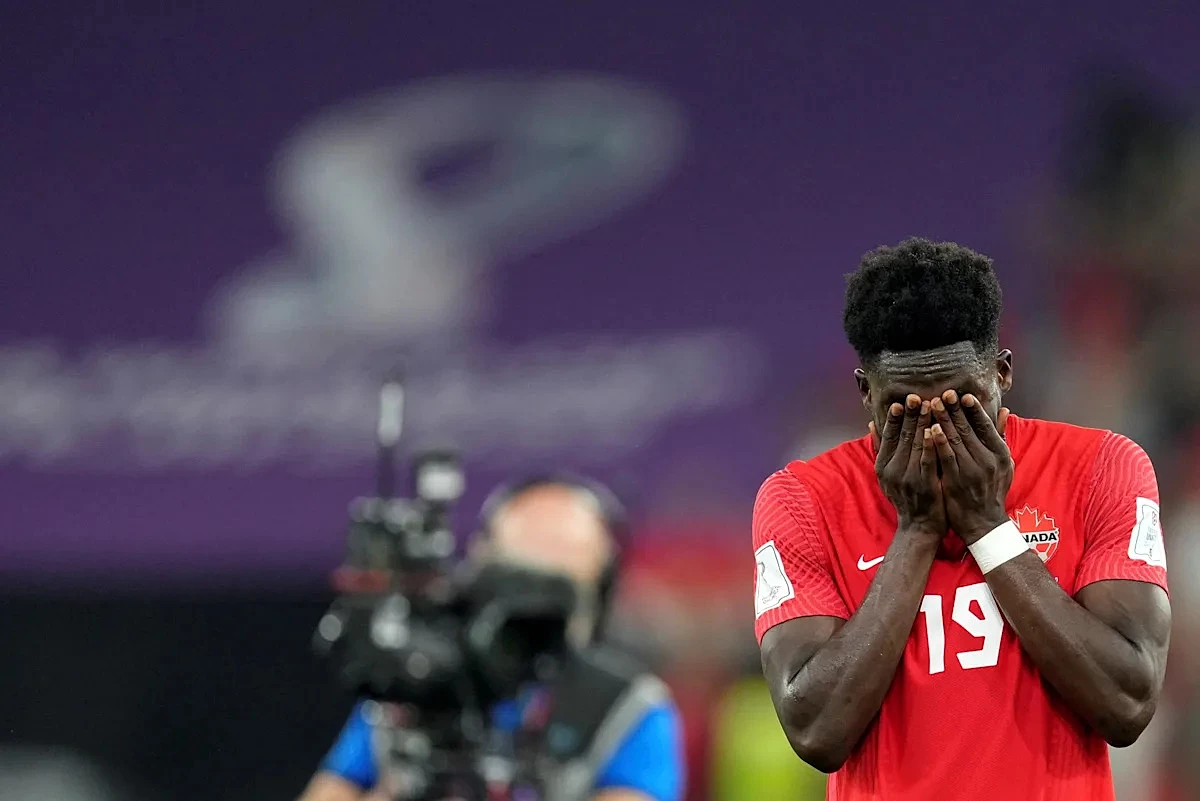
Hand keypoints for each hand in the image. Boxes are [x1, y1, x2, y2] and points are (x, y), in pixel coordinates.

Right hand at [871, 394, 945, 537]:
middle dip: (910, 414)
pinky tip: (934, 430)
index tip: (900, 401)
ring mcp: (907, 477)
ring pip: (914, 444)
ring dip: (922, 423)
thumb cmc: (907, 498)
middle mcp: (892, 469)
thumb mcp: (887, 474)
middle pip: (901, 436)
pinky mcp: (923, 484)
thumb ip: (881, 449)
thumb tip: (872, 424)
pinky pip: (926, 460)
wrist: (919, 527)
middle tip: (916, 396)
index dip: (894, 418)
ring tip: (929, 405)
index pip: (888, 436)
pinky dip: (929, 444)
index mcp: (883, 465)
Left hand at [928, 390, 1012, 543]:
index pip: (985, 425)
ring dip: (942, 420)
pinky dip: (938, 442)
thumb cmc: (992, 489)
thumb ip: (1000, 436)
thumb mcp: (1003, 463)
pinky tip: (929, 429)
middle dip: (954, 409)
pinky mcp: (956, 480)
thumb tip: (1005, 410)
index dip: (973, 409)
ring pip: (955, 440)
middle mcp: (988, 460)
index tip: (963, 395)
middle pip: (968, 429)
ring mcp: (972, 470)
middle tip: (943, 393)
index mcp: (1000, 453)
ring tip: (931, 404)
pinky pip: (945, 457)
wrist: (983, 522)